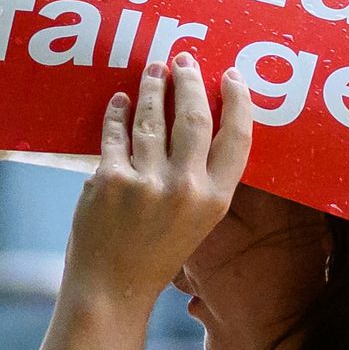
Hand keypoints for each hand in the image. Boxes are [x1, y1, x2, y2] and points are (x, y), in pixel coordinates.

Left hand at [64, 48, 251, 304]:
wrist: (111, 290)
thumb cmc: (155, 255)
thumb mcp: (197, 222)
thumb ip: (203, 180)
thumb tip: (201, 124)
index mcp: (215, 200)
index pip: (238, 138)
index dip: (238, 101)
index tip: (231, 76)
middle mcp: (185, 188)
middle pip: (194, 117)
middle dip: (189, 80)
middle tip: (184, 59)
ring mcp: (146, 182)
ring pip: (152, 117)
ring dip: (151, 87)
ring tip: (152, 69)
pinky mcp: (110, 179)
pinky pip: (115, 133)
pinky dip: (116, 113)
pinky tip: (119, 100)